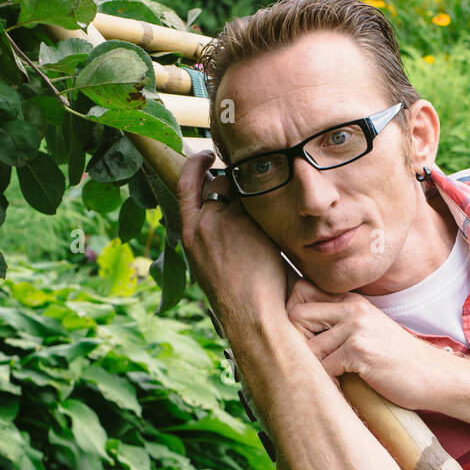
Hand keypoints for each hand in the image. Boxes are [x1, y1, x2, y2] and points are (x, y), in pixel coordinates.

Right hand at [177, 151, 289, 335]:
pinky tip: (284, 214)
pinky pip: (261, 201)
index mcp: (189, 234)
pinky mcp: (248, 224)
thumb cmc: (238, 299)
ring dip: (258, 195)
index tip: (205, 153)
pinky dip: (272, 204)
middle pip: (218, 183)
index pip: (185, 185)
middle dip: (235, 180)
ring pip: (243, 190)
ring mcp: (224, 222)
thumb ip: (214, 238)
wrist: (250, 316)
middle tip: (253, 183)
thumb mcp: (210, 265)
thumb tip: (226, 221)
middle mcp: (203, 224)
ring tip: (273, 209)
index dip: (195, 164)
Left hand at [285, 278, 449, 407]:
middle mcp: (353, 308)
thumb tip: (295, 332)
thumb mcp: (369, 332)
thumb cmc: (397, 362)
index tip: (305, 340)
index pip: (301, 292)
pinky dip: (331, 383)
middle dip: (297, 343)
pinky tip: (345, 387)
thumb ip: (339, 324)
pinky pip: (325, 367)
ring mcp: (357, 328)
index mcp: (353, 301)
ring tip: (335, 379)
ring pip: (309, 348)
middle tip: (314, 362)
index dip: (294, 317)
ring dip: (317, 369)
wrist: (434, 377)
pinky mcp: (361, 350)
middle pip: (296, 315)